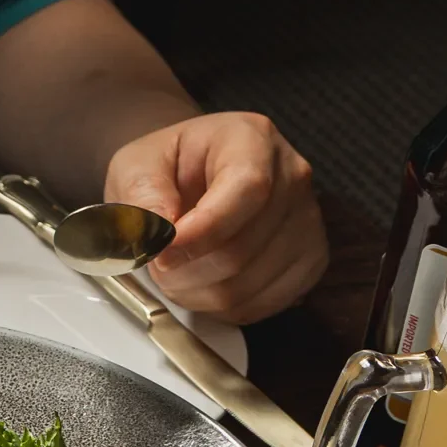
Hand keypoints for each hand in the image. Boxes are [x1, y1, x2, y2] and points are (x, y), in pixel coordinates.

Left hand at [104, 111, 327, 323]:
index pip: (247, 188)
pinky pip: (263, 303)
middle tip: (157, 260)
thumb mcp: (137, 166)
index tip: (162, 252)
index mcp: (251, 139)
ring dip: (197, 291)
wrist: (189, 178)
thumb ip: (142, 195)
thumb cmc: (168, 169)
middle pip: (244, 246)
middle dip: (186, 268)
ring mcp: (307, 220)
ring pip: (249, 282)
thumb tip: (157, 233)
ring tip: (177, 269)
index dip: (203, 231)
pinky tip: (203, 284)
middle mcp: (292, 176)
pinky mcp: (310, 260)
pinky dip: (222, 307)